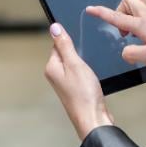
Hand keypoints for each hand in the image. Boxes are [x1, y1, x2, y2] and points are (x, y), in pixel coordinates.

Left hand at [44, 23, 113, 140]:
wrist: (93, 119)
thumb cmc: (84, 95)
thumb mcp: (75, 64)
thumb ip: (64, 45)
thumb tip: (54, 27)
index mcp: (51, 67)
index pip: (57, 44)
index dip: (71, 41)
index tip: (81, 44)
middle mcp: (56, 75)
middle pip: (67, 53)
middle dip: (79, 53)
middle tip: (87, 62)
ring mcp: (66, 83)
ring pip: (75, 64)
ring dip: (85, 64)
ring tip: (90, 73)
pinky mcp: (76, 89)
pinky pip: (81, 74)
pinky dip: (88, 73)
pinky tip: (93, 79)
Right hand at [86, 0, 145, 83]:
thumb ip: (133, 54)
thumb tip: (125, 52)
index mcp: (144, 26)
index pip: (117, 18)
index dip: (102, 13)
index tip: (90, 9)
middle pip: (129, 1)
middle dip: (120, 11)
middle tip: (122, 30)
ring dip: (137, 8)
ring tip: (136, 26)